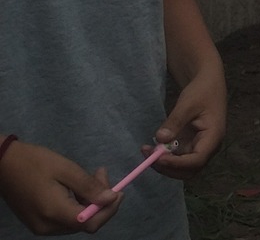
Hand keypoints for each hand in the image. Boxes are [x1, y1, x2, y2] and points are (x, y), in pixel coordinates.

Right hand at [0, 138, 121, 232]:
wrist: (2, 164)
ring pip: (76, 221)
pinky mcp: (37, 222)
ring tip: (93, 175)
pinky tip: (78, 186)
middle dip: (101, 201)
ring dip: (90, 201)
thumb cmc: (34, 162)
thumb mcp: (66, 169)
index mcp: (54, 213)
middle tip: (102, 174)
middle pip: (85, 223)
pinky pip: (65, 219)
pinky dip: (77, 204)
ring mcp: (41, 227)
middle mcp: (47, 226)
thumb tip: (111, 199)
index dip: (109, 210)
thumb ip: (89, 187)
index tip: (119, 191)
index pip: (91, 223)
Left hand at [152, 60, 225, 179]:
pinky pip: (177, 158)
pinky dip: (163, 157)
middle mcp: (208, 146)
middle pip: (190, 170)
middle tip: (148, 157)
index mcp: (213, 137)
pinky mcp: (190, 145)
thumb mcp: (187, 103)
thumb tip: (160, 140)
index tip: (158, 158)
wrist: (207, 83)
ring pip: (182, 167)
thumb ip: (175, 122)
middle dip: (168, 168)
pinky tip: (151, 148)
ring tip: (147, 151)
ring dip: (164, 164)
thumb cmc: (202, 91)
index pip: (197, 160)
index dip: (177, 164)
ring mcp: (199, 147)